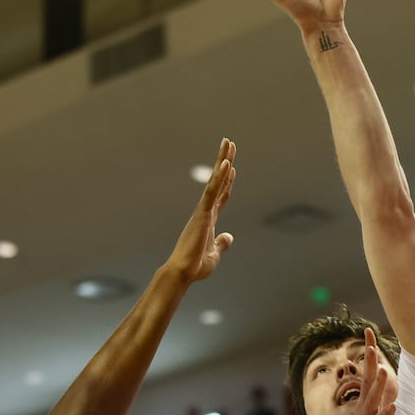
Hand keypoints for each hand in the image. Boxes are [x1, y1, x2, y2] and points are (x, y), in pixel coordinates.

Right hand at [165, 138, 236, 283]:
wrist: (183, 272)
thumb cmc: (195, 266)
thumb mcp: (214, 254)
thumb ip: (221, 243)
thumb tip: (229, 237)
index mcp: (209, 219)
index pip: (221, 194)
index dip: (227, 180)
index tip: (231, 165)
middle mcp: (206, 211)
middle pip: (219, 181)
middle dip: (224, 161)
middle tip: (228, 142)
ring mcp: (204, 211)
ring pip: (215, 181)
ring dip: (223, 161)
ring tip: (228, 143)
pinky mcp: (203, 214)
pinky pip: (212, 192)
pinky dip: (219, 178)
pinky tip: (227, 165)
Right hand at [339, 329, 397, 414]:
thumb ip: (380, 401)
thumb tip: (389, 387)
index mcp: (365, 402)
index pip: (367, 373)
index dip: (369, 355)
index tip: (369, 335)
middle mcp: (363, 407)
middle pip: (366, 379)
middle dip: (368, 362)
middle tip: (370, 343)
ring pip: (372, 398)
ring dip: (377, 384)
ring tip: (381, 369)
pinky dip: (385, 413)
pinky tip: (393, 406)